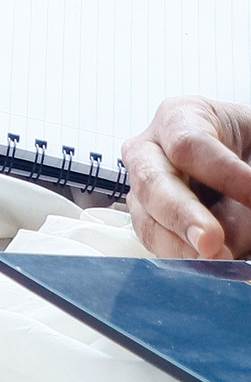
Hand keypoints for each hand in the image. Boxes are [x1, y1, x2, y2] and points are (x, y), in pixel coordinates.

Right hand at [123, 95, 250, 258]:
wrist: (237, 161)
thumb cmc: (243, 150)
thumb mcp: (249, 156)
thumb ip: (243, 187)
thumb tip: (230, 235)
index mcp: (179, 118)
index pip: (189, 144)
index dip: (222, 173)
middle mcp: (149, 150)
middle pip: (153, 181)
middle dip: (183, 215)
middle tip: (213, 242)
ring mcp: (142, 186)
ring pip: (145, 217)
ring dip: (179, 244)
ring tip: (216, 261)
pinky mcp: (147, 218)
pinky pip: (154, 240)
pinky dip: (180, 255)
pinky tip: (205, 264)